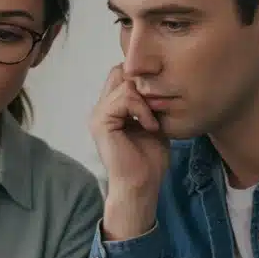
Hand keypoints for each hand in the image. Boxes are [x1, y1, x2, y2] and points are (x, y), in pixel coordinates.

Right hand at [90, 65, 169, 238]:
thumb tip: (159, 82)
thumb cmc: (149, 161)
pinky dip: (142, 109)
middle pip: (119, 72)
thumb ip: (149, 104)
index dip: (142, 80)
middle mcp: (101, 108)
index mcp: (111, 109)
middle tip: (156, 107)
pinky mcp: (101, 121)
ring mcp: (98, 114)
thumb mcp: (153, 123)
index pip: (122, 75)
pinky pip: (125, 98)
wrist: (141, 185)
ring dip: (145, 100)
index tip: (160, 101)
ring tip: (153, 121)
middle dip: (142, 85)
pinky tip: (150, 126)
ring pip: (124, 83)